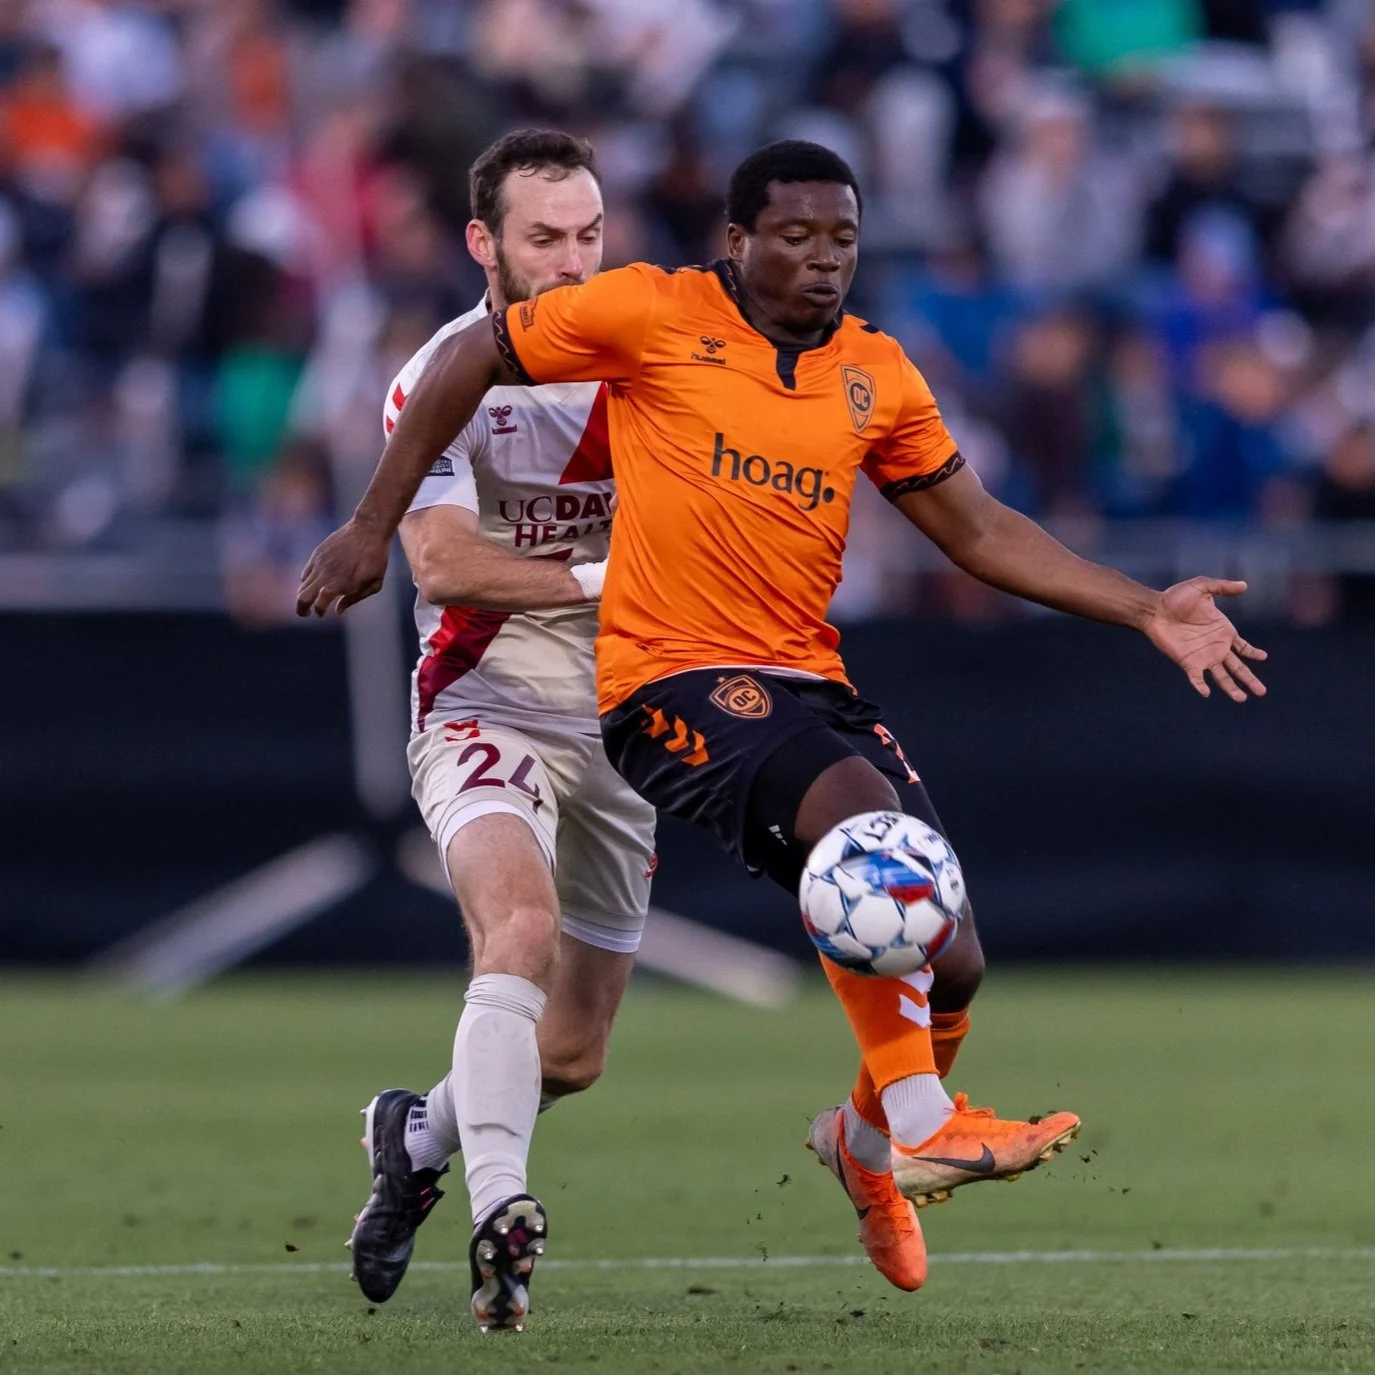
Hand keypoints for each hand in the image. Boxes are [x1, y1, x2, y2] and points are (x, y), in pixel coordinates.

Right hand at [296, 519, 390, 616]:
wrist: (368, 530)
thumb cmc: (376, 559)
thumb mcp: (373, 584)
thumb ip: (353, 599)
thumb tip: (337, 611)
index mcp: (338, 585)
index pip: (318, 605)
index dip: (319, 612)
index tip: (321, 614)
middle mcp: (324, 575)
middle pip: (302, 598)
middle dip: (301, 608)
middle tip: (306, 613)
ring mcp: (319, 563)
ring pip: (302, 585)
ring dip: (304, 594)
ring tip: (313, 598)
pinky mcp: (317, 553)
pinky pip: (306, 572)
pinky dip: (307, 580)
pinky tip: (318, 582)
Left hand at [1143, 578, 1266, 701]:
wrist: (1154, 609)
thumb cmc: (1176, 598)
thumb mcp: (1202, 587)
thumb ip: (1222, 587)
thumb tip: (1245, 585)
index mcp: (1223, 631)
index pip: (1243, 647)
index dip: (1253, 653)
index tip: (1263, 657)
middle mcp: (1216, 647)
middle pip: (1237, 667)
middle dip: (1249, 679)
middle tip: (1262, 692)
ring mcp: (1202, 656)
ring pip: (1221, 676)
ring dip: (1231, 688)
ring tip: (1241, 699)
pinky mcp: (1187, 662)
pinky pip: (1196, 677)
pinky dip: (1201, 685)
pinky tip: (1206, 692)